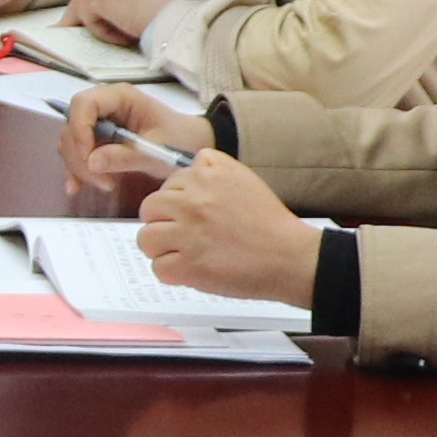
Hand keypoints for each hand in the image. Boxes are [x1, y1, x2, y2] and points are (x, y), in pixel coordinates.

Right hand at [61, 85, 209, 193]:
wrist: (191, 145)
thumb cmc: (179, 139)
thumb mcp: (155, 150)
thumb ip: (124, 156)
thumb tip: (92, 162)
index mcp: (120, 97)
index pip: (84, 104)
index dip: (80, 130)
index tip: (88, 157)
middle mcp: (105, 106)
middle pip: (73, 125)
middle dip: (80, 155)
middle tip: (101, 180)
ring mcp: (100, 122)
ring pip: (72, 141)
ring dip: (80, 166)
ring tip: (105, 184)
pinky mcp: (98, 139)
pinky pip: (78, 152)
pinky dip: (77, 169)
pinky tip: (77, 187)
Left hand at [64, 0, 176, 45]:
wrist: (172, 15)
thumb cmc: (166, 8)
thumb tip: (106, 6)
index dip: (95, 1)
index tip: (89, 15)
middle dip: (81, 14)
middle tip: (69, 29)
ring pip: (85, 8)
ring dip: (100, 26)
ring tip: (123, 35)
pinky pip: (90, 21)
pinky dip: (105, 32)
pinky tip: (124, 34)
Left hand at [132, 153, 318, 309]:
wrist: (289, 257)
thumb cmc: (269, 223)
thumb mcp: (243, 178)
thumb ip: (212, 168)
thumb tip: (191, 164)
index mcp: (206, 177)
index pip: (167, 185)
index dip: (175, 202)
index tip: (190, 214)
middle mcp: (193, 202)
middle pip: (150, 208)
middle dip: (162, 222)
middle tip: (182, 235)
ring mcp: (188, 234)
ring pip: (146, 238)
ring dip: (161, 248)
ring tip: (183, 253)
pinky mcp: (188, 266)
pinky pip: (158, 268)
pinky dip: (171, 273)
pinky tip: (190, 270)